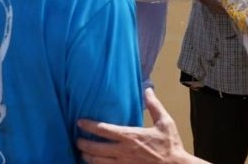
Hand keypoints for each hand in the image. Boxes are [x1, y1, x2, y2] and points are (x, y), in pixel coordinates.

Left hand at [77, 88, 202, 163]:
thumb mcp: (165, 122)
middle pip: (94, 148)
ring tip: (82, 153)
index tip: (80, 122)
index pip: (103, 130)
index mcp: (130, 136)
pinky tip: (94, 163)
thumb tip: (148, 90)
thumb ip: (154, 106)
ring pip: (96, 162)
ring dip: (86, 157)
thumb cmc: (170, 145)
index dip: (89, 125)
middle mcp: (122, 151)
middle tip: (77, 140)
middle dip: (82, 143)